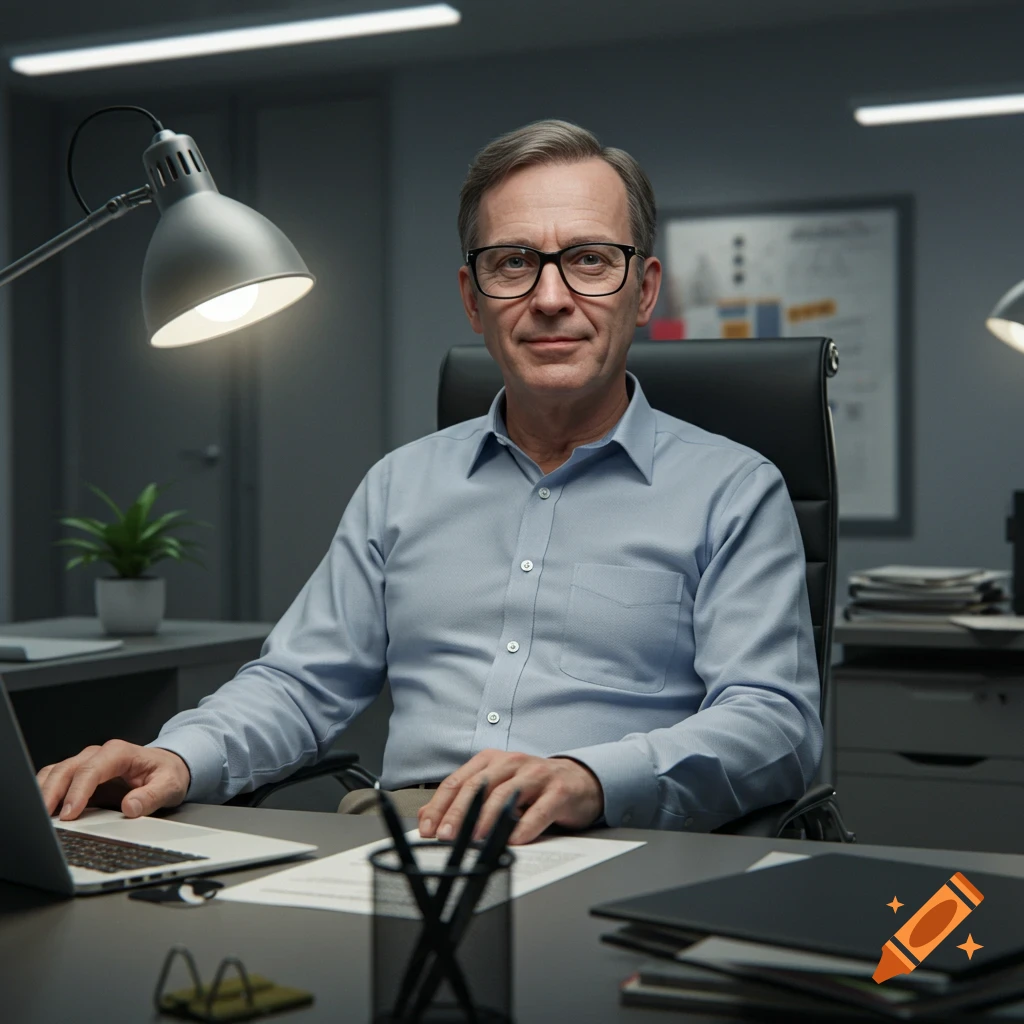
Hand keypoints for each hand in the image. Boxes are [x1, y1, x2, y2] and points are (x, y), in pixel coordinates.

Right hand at [36, 741, 190, 820]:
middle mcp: (99, 754)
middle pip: (67, 769)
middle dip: (52, 793)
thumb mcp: (169, 785)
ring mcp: (86, 763)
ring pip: (56, 772)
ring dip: (43, 792)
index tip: (70, 813)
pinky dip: (45, 793)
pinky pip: (56, 779)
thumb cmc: (167, 773)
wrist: (168, 767)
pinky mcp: (80, 776)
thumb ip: (152, 796)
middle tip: (44, 819)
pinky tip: (42, 811)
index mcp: (120, 753)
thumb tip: (130, 807)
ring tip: (37, 816)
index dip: (78, 791)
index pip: (92, 769)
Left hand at [417, 750, 603, 845]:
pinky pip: (540, 809)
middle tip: (446, 835)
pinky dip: (526, 826)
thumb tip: (428, 817)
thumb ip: (465, 800)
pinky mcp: (559, 791)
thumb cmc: (533, 787)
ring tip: (475, 840)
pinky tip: (515, 840)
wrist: (579, 781)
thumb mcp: (497, 787)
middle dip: (459, 812)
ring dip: (487, 819)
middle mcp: (512, 763)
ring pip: (506, 795)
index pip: (459, 781)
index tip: (428, 828)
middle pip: (479, 786)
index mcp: (492, 760)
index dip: (441, 805)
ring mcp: (537, 775)